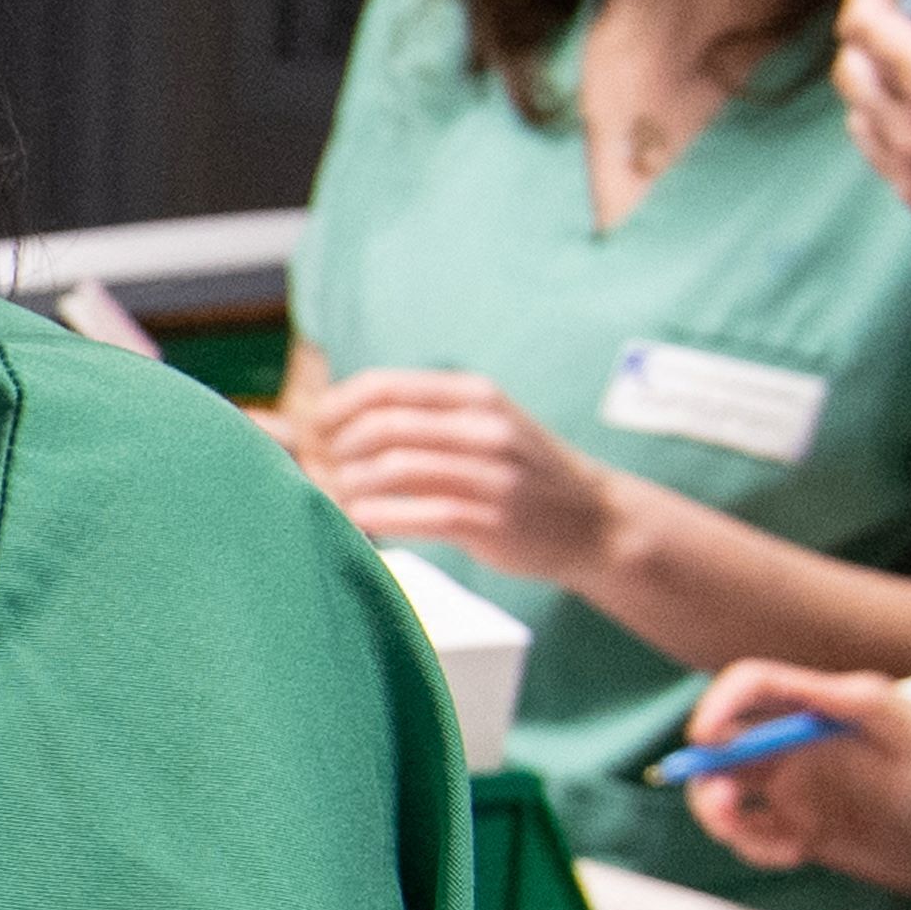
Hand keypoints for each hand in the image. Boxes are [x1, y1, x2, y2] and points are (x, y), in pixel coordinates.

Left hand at [296, 366, 627, 582]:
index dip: (337, 407)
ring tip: (337, 497)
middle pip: (381, 427)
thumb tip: (336, 416)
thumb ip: (424, 417)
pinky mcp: (492, 522)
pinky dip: (377, 517)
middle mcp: (483, 428)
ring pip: (393, 470)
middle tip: (318, 470)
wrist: (595, 521)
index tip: (315, 429)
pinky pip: (417, 515)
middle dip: (335, 450)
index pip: (385, 387)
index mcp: (474, 396)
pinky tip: (361, 520)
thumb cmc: (521, 473)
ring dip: (350, 486)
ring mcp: (491, 476)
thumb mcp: (484, 424)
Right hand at [676, 659, 910, 901]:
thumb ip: (871, 705)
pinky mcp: (800, 828)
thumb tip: (814, 688)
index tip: (706, 738)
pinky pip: (750, 833)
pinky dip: (753, 846)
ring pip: (725, 789)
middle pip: (724, 739)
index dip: (719, 702)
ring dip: (719, 813)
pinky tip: (794, 856)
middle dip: (706, 769)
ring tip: (753, 839)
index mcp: (826, 707)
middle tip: (725, 807)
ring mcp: (798, 787)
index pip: (756, 686)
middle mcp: (801, 742)